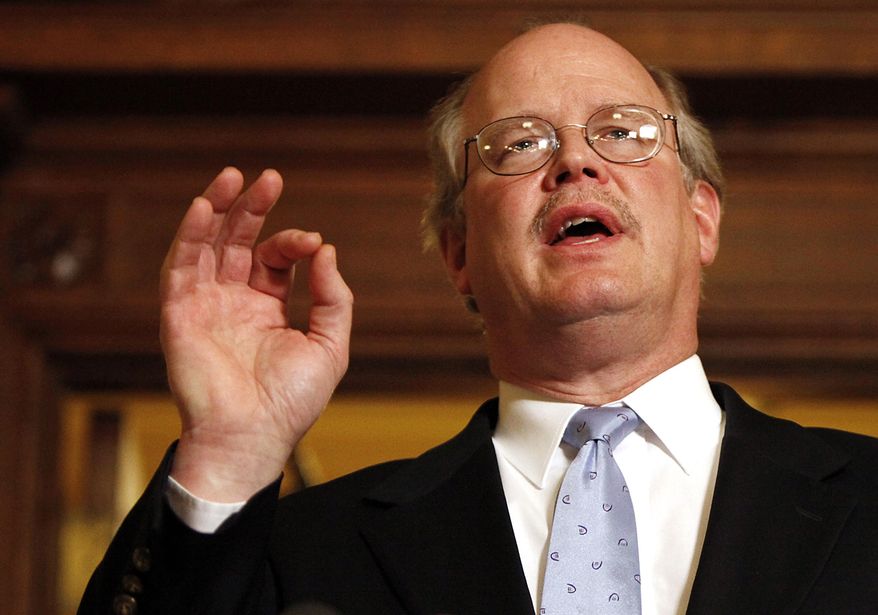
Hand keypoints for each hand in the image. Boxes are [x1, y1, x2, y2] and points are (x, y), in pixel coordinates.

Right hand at [161, 168, 352, 500]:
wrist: (251, 436)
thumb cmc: (291, 401)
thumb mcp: (329, 346)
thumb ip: (333, 298)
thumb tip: (327, 250)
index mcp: (267, 308)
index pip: (276, 260)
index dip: (293, 243)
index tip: (313, 244)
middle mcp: (234, 302)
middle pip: (239, 243)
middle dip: (253, 209)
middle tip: (270, 178)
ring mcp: (205, 305)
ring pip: (207, 246)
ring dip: (217, 209)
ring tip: (232, 176)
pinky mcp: (180, 313)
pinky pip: (180, 266)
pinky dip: (189, 236)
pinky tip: (203, 207)